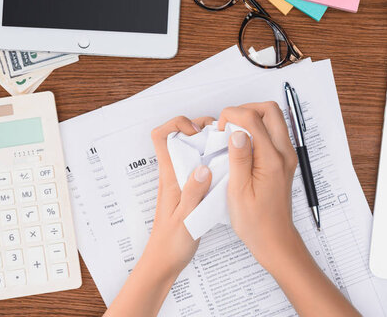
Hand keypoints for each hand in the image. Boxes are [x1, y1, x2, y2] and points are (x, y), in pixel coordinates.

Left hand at [105, 115, 215, 316]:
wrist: (164, 262)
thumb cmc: (171, 243)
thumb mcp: (185, 218)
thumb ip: (193, 193)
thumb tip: (202, 168)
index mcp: (169, 176)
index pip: (161, 136)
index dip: (177, 124)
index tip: (197, 131)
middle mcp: (173, 174)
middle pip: (178, 136)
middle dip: (198, 127)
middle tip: (217, 134)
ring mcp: (180, 181)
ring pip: (189, 150)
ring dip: (205, 142)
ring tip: (225, 147)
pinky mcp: (188, 190)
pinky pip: (197, 165)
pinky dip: (210, 159)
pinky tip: (224, 167)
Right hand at [218, 102, 299, 268]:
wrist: (274, 239)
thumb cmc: (255, 221)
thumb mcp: (238, 191)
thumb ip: (239, 158)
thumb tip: (236, 132)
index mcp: (272, 159)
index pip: (254, 119)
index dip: (233, 116)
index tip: (220, 129)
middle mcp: (284, 153)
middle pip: (270, 110)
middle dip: (246, 110)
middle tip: (228, 125)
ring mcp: (286, 155)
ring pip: (273, 119)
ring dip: (252, 119)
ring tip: (232, 135)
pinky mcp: (283, 160)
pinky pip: (272, 133)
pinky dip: (256, 130)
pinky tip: (241, 145)